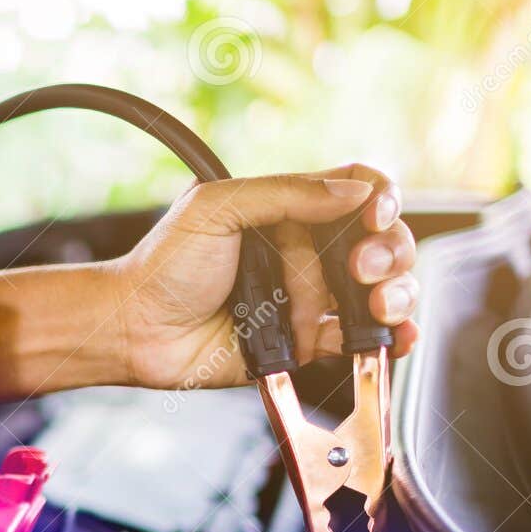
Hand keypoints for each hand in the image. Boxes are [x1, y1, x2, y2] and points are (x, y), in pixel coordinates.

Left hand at [107, 166, 418, 389]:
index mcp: (287, 210)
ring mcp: (306, 297)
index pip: (355, 191)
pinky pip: (354, 338)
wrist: (135, 330)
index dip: (379, 199)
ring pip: (376, 290)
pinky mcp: (301, 341)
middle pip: (378, 242)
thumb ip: (285, 194)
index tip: (375, 216)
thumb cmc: (162, 267)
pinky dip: (386, 338)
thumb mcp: (215, 209)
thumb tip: (353, 192)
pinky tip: (395, 337)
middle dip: (387, 253)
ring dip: (392, 295)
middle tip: (363, 269)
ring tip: (374, 306)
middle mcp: (303, 252)